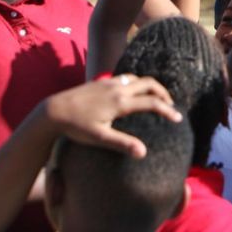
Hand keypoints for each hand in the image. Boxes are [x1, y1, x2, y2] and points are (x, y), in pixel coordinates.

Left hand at [42, 75, 181, 158]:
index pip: (152, 103)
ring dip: (150, 86)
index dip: (167, 110)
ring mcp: (109, 83)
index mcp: (121, 103)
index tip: (178, 118)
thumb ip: (122, 143)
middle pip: (149, 83)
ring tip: (154, 98)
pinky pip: (125, 78)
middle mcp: (118, 89)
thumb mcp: (100, 138)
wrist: (54, 110)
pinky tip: (132, 93)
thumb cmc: (77, 127)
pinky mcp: (101, 81)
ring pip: (137, 79)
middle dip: (163, 92)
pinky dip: (136, 83)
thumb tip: (143, 152)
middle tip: (170, 105)